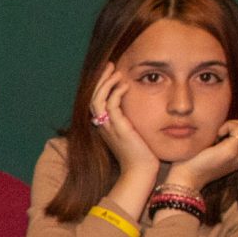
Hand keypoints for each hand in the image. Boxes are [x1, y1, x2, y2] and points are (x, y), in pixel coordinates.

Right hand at [88, 63, 158, 182]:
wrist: (141, 171)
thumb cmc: (142, 155)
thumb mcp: (135, 133)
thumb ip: (133, 120)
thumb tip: (144, 106)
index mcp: (104, 126)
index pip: (96, 100)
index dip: (101, 85)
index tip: (111, 71)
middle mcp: (102, 125)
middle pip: (92, 97)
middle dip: (101, 79)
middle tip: (110, 65)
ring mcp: (108, 127)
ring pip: (98, 99)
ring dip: (107, 83)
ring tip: (117, 72)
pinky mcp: (118, 128)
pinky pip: (110, 106)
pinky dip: (116, 93)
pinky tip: (125, 85)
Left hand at [172, 116, 237, 189]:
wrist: (185, 179)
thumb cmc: (191, 162)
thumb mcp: (210, 149)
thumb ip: (222, 140)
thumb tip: (222, 124)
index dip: (233, 127)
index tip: (216, 134)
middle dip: (234, 124)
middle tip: (217, 133)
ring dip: (232, 124)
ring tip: (216, 135)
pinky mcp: (232, 150)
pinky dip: (227, 125)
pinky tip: (215, 136)